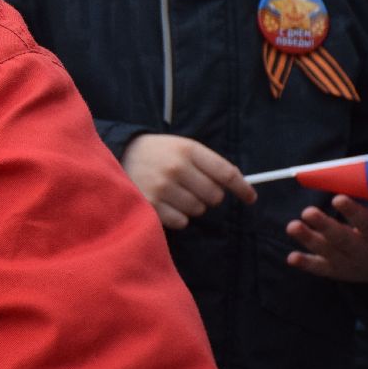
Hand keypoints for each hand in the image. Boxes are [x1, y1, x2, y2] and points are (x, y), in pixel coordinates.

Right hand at [121, 134, 257, 229]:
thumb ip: (209, 164)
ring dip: (191, 206)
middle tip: (193, 189)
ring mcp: (162, 187)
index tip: (250, 198)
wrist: (117, 154)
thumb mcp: (181, 147)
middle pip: (215, 196)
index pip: (226, 173)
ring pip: (198, 210)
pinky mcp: (150, 205)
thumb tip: (241, 186)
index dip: (243, 188)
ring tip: (174, 193)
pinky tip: (164, 203)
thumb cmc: (157, 153)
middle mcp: (176, 168)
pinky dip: (177, 216)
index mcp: (187, 150)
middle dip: (209, 196)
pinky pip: (181, 221)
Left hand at [286, 195, 367, 282]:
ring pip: (327, 251)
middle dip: (324, 225)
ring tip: (292, 226)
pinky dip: (305, 263)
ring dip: (308, 239)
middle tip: (307, 211)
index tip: (338, 198)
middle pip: (343, 238)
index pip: (366, 222)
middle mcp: (364, 250)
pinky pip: (319, 268)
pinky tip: (291, 257)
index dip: (352, 211)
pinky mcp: (336, 270)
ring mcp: (349, 262)